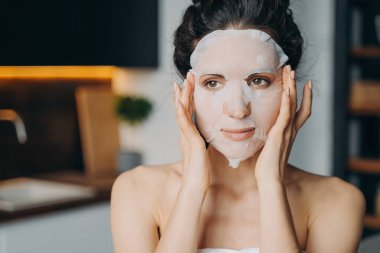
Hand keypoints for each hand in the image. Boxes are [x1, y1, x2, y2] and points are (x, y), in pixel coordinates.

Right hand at [173, 72, 210, 191]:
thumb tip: (207, 139)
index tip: (189, 83)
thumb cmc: (200, 171)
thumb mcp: (202, 153)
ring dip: (182, 97)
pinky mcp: (190, 142)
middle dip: (185, 91)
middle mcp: (186, 133)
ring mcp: (186, 137)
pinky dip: (180, 113)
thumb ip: (202, 143)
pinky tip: (179, 102)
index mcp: (190, 134)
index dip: (188, 97)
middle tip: (187, 75)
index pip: (188, 111)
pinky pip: (184, 125)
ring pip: (182, 112)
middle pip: (184, 108)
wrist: (196, 185)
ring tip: (181, 82)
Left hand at [254, 65, 312, 182]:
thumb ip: (270, 139)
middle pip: (298, 102)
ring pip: (292, 104)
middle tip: (293, 70)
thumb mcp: (270, 148)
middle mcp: (291, 130)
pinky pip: (285, 115)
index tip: (304, 83)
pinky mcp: (279, 134)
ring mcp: (286, 131)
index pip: (301, 111)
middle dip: (296, 85)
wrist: (269, 179)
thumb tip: (262, 135)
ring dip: (291, 87)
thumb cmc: (267, 167)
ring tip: (290, 72)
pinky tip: (287, 90)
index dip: (305, 96)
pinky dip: (287, 102)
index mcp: (289, 133)